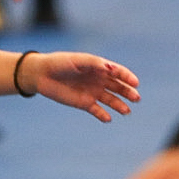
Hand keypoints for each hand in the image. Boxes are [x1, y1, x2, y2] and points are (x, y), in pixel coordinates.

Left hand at [21, 51, 139, 122]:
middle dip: (128, 92)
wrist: (42, 74)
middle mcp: (98, 80)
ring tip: (126, 111)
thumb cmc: (60, 63)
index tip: (135, 83)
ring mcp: (93, 92)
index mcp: (98, 67)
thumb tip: (111, 69)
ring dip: (120, 105)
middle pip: (118, 87)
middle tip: (136, 98)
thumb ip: (94, 64)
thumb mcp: (78, 60)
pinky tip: (107, 118)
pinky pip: (98, 111)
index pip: (118, 72)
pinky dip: (103, 115)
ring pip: (111, 100)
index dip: (128, 77)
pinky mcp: (84, 103)